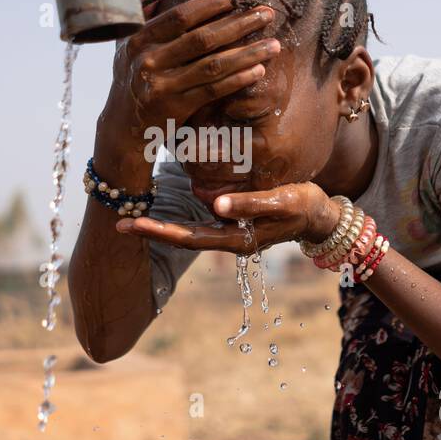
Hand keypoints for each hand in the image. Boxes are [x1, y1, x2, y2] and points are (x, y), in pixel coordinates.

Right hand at [102, 0, 279, 141]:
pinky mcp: (174, 108)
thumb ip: (143, 14)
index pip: (181, 15)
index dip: (211, 3)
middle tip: (266, 14)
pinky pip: (212, 90)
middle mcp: (148, 61)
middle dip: (239, 24)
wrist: (122, 129)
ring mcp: (161, 86)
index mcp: (139, 40)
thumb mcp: (128, 46)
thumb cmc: (130, 80)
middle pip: (202, 38)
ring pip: (212, 65)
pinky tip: (258, 70)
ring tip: (273, 44)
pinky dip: (237, 79)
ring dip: (247, 53)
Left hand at [115, 182, 340, 253]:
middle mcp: (229, 240)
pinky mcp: (234, 223)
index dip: (159, 231)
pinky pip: (202, 221)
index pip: (189, 237)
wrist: (321, 216)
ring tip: (134, 213)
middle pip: (183, 237)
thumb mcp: (280, 200)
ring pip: (190, 230)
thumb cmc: (303, 204)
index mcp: (236, 239)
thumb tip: (215, 205)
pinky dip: (181, 216)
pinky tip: (166, 204)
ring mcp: (230, 233)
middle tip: (119, 222)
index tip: (132, 224)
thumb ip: (249, 204)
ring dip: (163, 224)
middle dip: (152, 231)